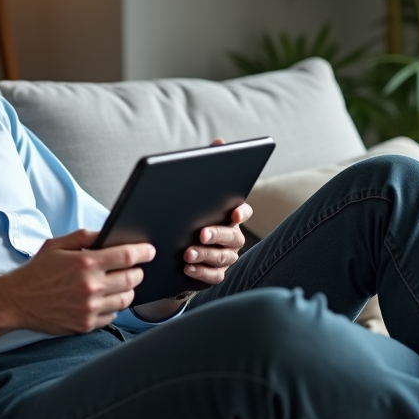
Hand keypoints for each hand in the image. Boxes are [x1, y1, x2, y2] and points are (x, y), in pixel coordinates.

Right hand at [1, 229, 155, 334]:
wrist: (15, 301)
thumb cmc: (36, 272)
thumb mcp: (56, 245)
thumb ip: (84, 237)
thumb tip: (108, 234)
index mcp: (85, 263)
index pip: (127, 257)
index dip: (143, 252)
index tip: (150, 251)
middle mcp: (90, 287)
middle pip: (133, 279)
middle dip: (138, 272)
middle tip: (134, 269)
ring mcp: (89, 308)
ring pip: (126, 299)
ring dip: (127, 290)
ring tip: (119, 284)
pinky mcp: (86, 325)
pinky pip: (112, 316)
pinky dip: (112, 307)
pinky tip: (102, 300)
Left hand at [181, 138, 251, 286]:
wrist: (174, 250)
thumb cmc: (188, 216)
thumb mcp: (194, 193)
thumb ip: (208, 166)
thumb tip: (220, 141)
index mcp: (229, 216)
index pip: (244, 212)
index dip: (242, 213)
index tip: (234, 212)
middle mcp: (232, 237)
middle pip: (233, 237)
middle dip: (218, 235)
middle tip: (201, 233)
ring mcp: (224, 257)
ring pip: (223, 258)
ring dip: (206, 255)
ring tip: (187, 253)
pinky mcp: (213, 275)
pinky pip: (214, 277)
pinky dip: (201, 273)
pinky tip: (187, 268)